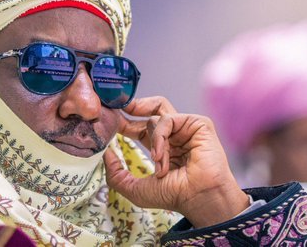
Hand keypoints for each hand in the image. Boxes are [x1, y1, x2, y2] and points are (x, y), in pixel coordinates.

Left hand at [103, 96, 248, 227]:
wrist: (199, 198)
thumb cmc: (174, 196)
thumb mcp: (135, 188)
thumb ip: (116, 174)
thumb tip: (106, 153)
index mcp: (162, 148)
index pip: (140, 127)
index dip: (125, 122)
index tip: (111, 119)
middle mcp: (174, 136)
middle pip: (152, 110)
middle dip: (134, 108)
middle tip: (119, 110)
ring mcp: (186, 129)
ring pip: (158, 114)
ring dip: (152, 137)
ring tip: (155, 158)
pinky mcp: (198, 124)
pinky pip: (170, 119)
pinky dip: (161, 136)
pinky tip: (162, 155)